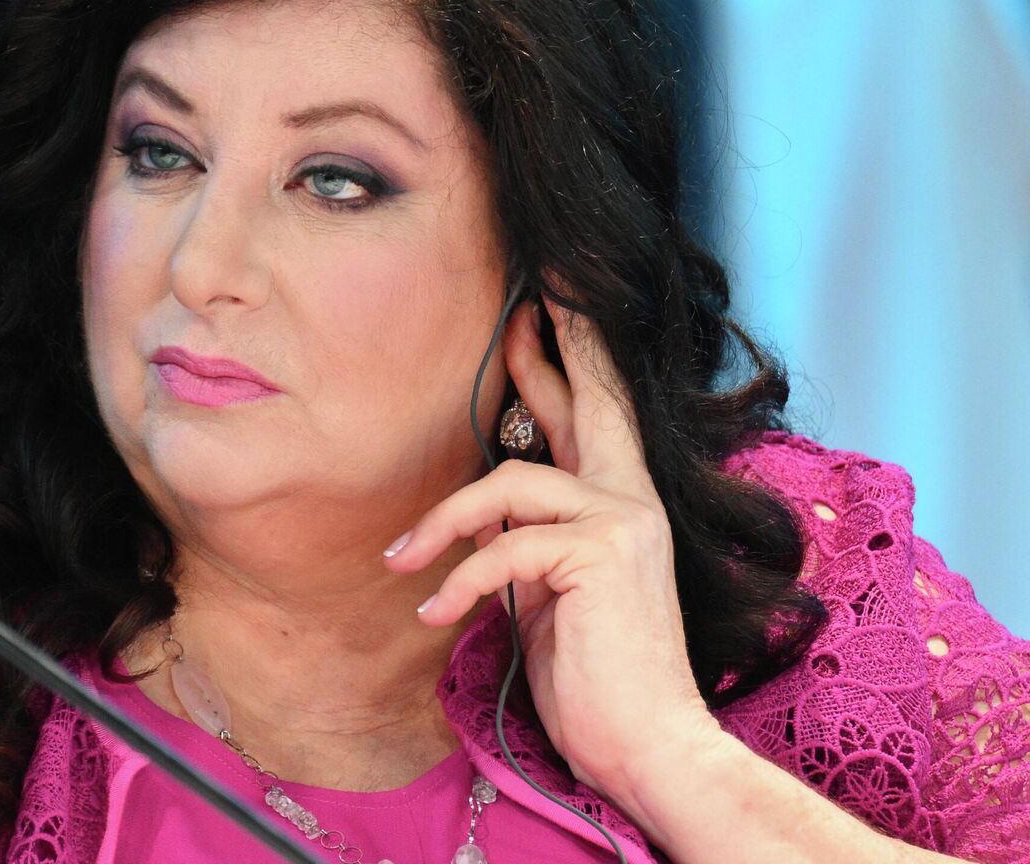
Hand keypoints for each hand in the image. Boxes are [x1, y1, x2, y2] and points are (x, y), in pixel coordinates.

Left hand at [380, 295, 720, 795]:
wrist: (644, 745)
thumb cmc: (593, 680)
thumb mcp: (547, 595)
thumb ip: (528, 540)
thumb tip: (483, 510)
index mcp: (619, 506)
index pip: (591, 417)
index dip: (567, 361)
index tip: (545, 303)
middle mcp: (631, 499)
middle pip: (585, 403)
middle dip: (547, 350)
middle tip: (520, 302)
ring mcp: (623, 520)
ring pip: (508, 483)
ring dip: (442, 523)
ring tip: (401, 562)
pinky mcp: (602, 552)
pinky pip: (504, 546)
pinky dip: (460, 580)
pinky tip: (435, 614)